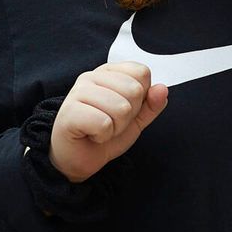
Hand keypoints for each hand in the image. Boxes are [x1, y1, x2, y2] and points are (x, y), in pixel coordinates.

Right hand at [50, 62, 167, 182]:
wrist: (77, 159)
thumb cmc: (102, 134)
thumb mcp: (135, 119)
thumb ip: (151, 104)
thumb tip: (162, 89)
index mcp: (108, 73)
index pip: (141, 72)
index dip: (141, 97)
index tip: (123, 110)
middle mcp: (91, 77)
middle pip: (134, 90)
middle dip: (128, 115)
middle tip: (110, 123)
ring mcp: (77, 92)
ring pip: (121, 108)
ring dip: (116, 128)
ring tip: (100, 130)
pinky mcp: (69, 112)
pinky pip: (104, 123)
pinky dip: (102, 136)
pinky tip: (91, 135)